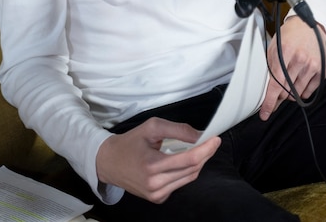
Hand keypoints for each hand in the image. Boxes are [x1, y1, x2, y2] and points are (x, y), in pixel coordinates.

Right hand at [96, 117, 220, 203]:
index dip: (206, 149)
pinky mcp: (157, 198)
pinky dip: (186, 171)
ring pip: (189, 177)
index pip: (188, 159)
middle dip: (205, 154)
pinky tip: (182, 161)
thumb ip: (177, 129)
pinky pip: (180, 183)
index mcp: (152, 165)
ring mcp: (157, 194)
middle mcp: (155, 184)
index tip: (216, 139)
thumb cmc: (131, 142)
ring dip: (197, 162)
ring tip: (198, 148)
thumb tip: (199, 135)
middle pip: (192, 169)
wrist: (110, 162)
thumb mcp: (152, 127)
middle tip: (211, 141)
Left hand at [259, 16, 325, 120]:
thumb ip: (270, 67)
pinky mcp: (322, 70)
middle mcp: (300, 59)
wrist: (308, 25)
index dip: (269, 101)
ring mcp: (313, 65)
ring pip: (297, 93)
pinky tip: (298, 80)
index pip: (275, 83)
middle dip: (278, 97)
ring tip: (288, 82)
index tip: (264, 113)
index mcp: (284, 52)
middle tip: (274, 95)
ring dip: (290, 94)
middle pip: (286, 91)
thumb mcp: (273, 47)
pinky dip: (301, 91)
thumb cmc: (289, 36)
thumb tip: (266, 89)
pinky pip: (309, 91)